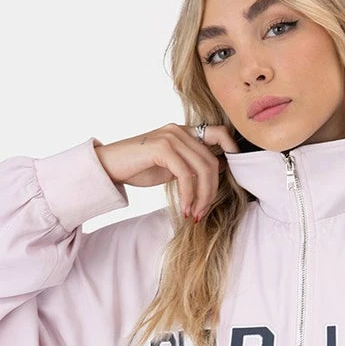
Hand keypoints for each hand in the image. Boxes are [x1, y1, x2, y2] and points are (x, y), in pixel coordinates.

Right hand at [93, 123, 240, 220]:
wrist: (108, 166)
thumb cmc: (138, 168)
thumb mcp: (171, 166)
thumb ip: (191, 165)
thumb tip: (217, 172)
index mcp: (184, 132)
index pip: (219, 133)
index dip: (232, 149)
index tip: (235, 173)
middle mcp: (179, 130)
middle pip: (212, 162)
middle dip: (211, 192)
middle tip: (202, 212)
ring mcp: (171, 137)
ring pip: (202, 169)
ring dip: (201, 197)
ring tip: (194, 214)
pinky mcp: (162, 148)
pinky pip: (186, 175)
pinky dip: (188, 195)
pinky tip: (184, 208)